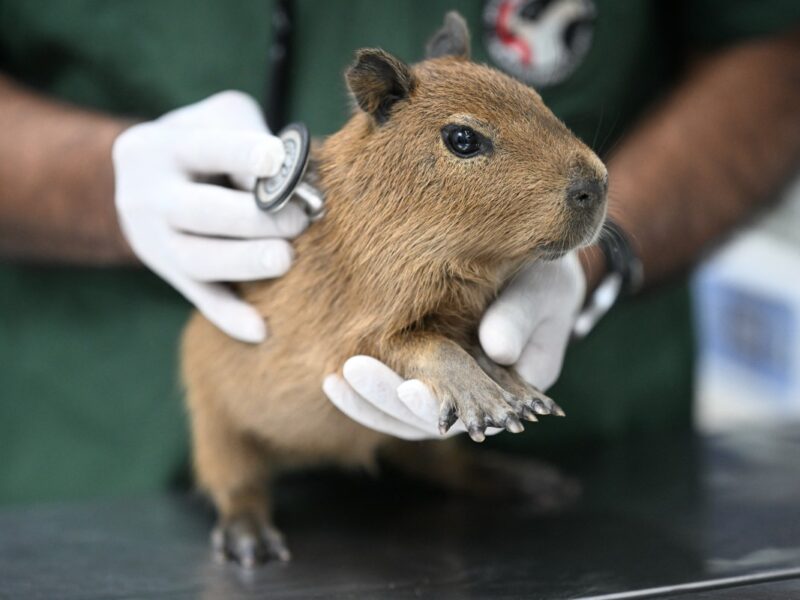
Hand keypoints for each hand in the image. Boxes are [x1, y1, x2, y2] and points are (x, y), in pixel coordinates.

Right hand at [113, 91, 307, 342]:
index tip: (277, 160)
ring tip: (284, 260)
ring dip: (243, 263)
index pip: (203, 147)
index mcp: (161, 147)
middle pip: (196, 211)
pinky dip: (229, 316)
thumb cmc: (203, 142)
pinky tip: (260, 330)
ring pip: (195, 259)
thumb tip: (290, 179)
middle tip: (298, 222)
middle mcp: (148, 194)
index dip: (241, 153)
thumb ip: (252, 138)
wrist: (144, 178)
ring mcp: (153, 239)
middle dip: (251, 218)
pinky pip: (199, 297)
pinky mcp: (168, 273)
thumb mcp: (219, 120)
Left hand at [323, 253, 585, 439]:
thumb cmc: (543, 277)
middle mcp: (476, 400)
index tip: (409, 389)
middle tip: (353, 371)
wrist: (533, 267)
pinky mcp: (424, 372)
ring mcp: (447, 389)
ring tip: (336, 376)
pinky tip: (334, 375)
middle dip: (388, 400)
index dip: (438, 408)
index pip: (472, 415)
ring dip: (368, 400)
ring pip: (403, 414)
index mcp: (513, 390)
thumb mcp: (543, 290)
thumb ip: (522, 316)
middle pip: (427, 421)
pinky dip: (364, 390)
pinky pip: (393, 391)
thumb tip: (497, 348)